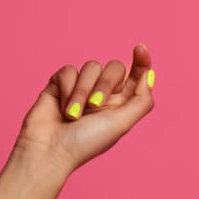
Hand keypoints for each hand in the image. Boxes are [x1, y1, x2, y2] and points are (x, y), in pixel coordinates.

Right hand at [14, 46, 155, 173]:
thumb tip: (149, 76)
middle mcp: (104, 95)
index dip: (141, 61)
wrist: (49, 149)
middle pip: (114, 68)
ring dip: (82, 91)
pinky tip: (62, 108)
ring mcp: (82, 88)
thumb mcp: (122, 124)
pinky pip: (69, 70)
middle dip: (105, 84)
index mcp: (122, 106)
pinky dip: (67, 89)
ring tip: (73, 115)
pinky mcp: (60, 84)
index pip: (136, 76)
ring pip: (91, 67)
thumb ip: (141, 100)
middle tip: (95, 106)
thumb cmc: (85, 142)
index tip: (140, 49)